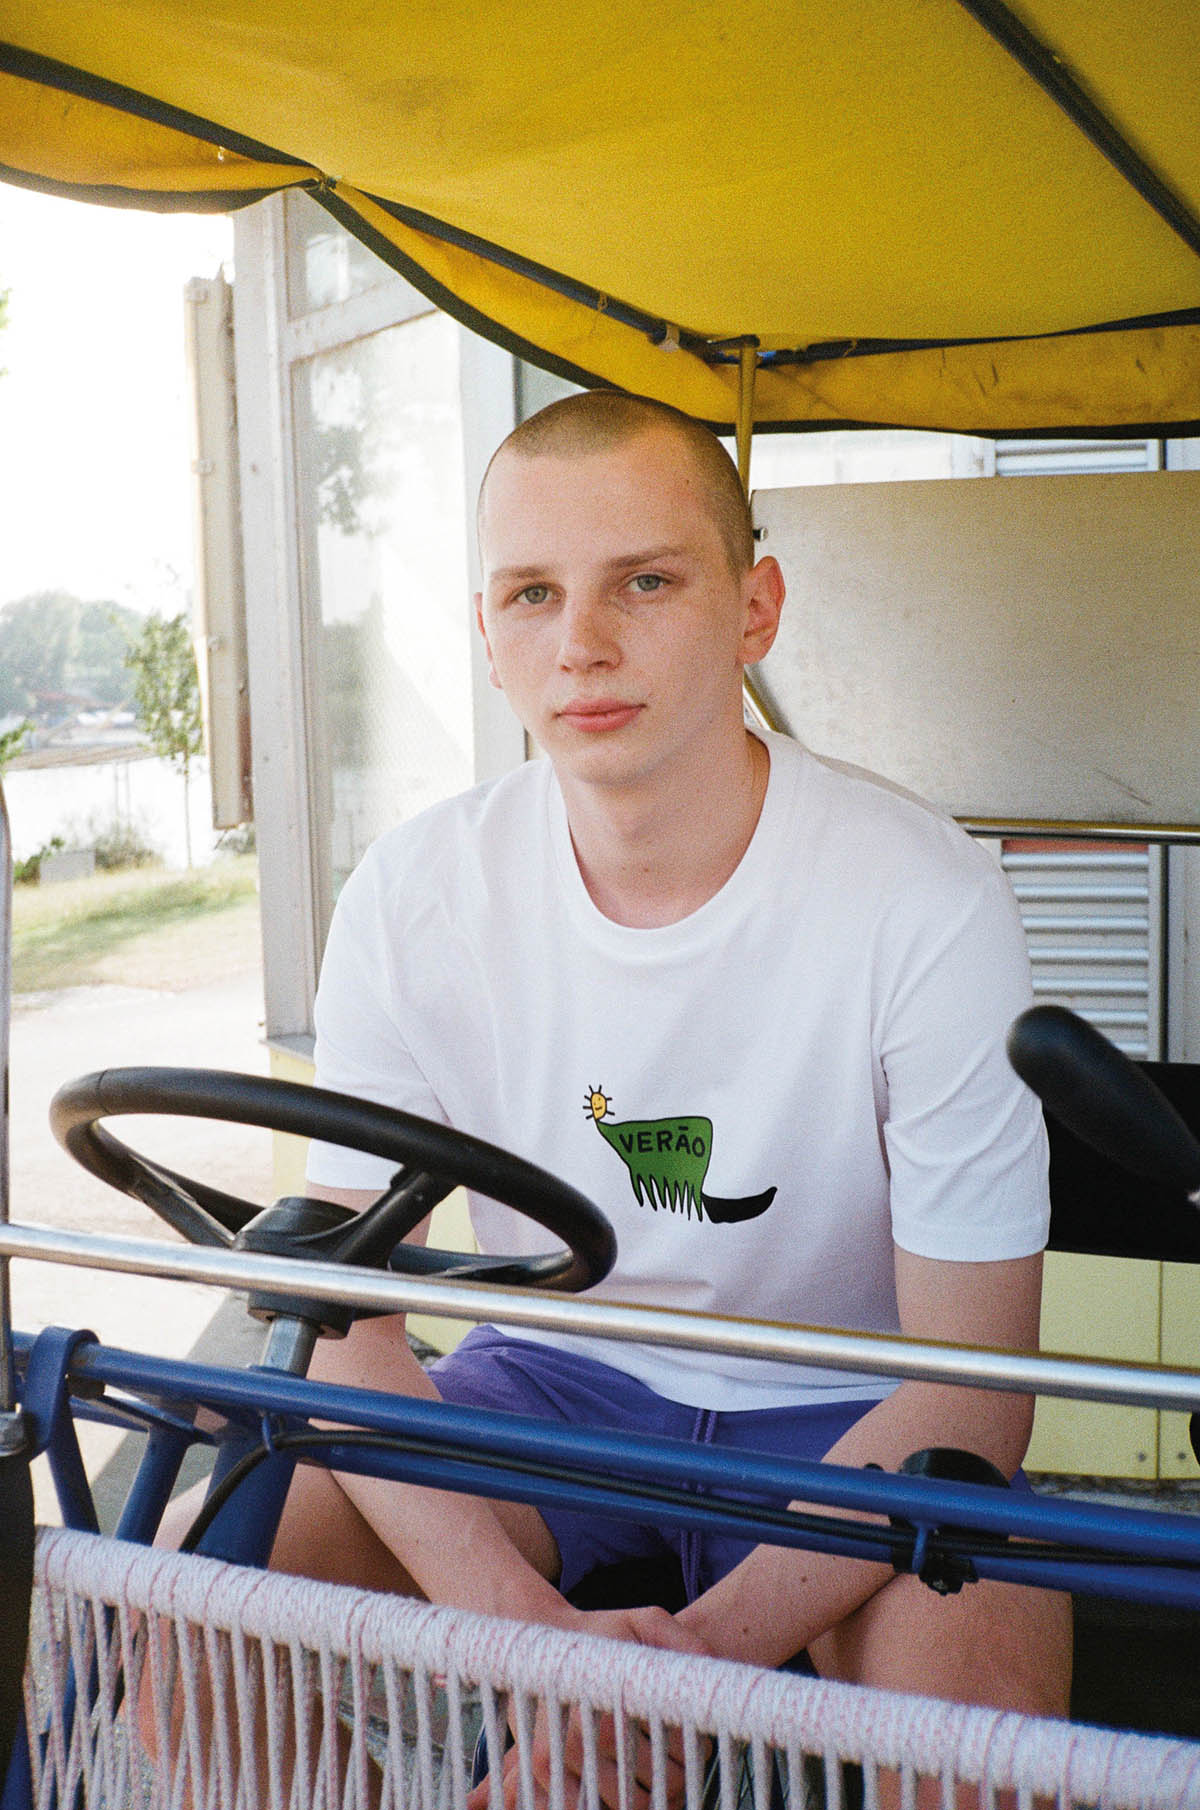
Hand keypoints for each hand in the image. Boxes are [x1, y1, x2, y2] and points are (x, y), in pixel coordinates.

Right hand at [467, 1606, 709, 1809]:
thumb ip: (682, 1642)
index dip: (697, 1753)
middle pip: (658, 1788)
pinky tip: (625, 1786)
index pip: (678, 1752)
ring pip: (629, 1807)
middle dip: (678, 1780)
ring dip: (651, 1800)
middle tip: (678, 1763)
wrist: (534, 1642)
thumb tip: (715, 1669)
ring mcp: (561, 1759)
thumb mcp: (643, 1622)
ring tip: (655, 1776)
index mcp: (616, 1702)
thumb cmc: (597, 1635)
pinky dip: (612, 1803)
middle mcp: (586, 1735)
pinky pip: (588, 1808)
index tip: (697, 1742)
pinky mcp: (541, 1772)